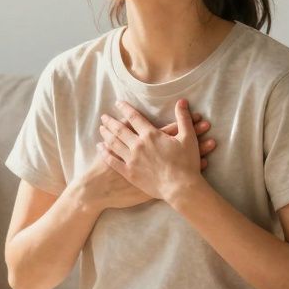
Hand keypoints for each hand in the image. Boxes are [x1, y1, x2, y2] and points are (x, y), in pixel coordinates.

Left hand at [78, 107, 216, 211]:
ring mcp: (132, 159)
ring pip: (113, 143)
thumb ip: (183, 118)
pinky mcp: (129, 173)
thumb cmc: (187, 163)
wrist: (180, 188)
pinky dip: (104, 153)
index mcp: (150, 135)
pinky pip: (112, 161)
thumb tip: (182, 101)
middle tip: (104, 117)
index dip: (125, 108)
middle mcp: (138, 145)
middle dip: (110, 121)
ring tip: (101, 129)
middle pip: (119, 129)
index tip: (118, 103)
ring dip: (106, 134)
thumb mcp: (188, 137)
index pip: (134, 117)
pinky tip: (100, 148)